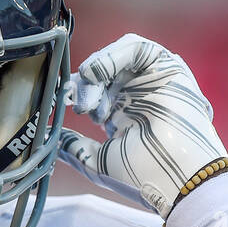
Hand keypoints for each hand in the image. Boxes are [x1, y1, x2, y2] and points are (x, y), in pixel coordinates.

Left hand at [58, 33, 227, 219]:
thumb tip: (49, 137)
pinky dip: (113, 55)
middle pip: (101, 72)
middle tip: (79, 107)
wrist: (178, 179)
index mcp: (123, 114)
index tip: (63, 103)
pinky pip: (137, 48)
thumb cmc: (143, 176)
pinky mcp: (168, 68)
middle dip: (84, 86)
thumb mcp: (98, 161)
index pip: (93, 90)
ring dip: (96, 71)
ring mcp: (151, 80)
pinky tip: (97, 74)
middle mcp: (136, 95)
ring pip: (117, 57)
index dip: (75, 92)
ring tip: (89, 97)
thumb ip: (74, 147)